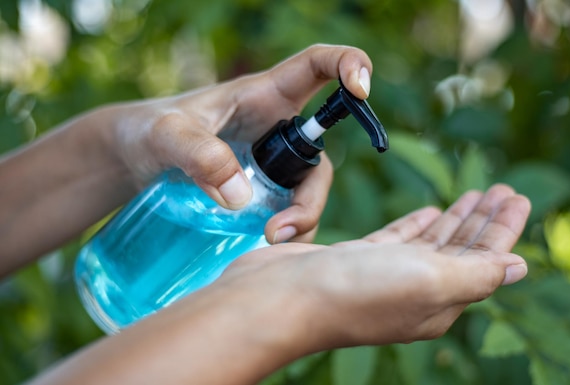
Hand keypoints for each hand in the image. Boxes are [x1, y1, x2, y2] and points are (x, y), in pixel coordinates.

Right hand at [31, 184, 529, 384]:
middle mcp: (414, 292)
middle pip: (460, 251)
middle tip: (501, 190)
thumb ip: (477, 273)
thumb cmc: (353, 291)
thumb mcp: (428, 281)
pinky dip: (416, 225)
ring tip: (474, 195)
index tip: (516, 196)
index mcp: (439, 301)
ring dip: (453, 219)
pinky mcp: (355, 260)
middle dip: (482, 220)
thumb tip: (519, 266)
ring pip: (431, 244)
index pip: (484, 260)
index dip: (502, 228)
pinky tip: (429, 211)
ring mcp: (383, 277)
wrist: (278, 299)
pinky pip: (397, 240)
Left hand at [112, 44, 372, 242]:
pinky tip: (260, 252)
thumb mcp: (166, 135)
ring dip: (299, 223)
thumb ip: (198, 154)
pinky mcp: (260, 192)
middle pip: (317, 159)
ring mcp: (270, 164)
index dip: (349, 65)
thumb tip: (242, 196)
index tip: (361, 90)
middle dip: (311, 198)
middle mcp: (276, 129)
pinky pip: (287, 213)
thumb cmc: (148, 131)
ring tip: (265, 247)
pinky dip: (284, 234)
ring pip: (306, 193)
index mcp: (264, 95)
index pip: (317, 66)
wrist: (130, 160)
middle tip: (278, 232)